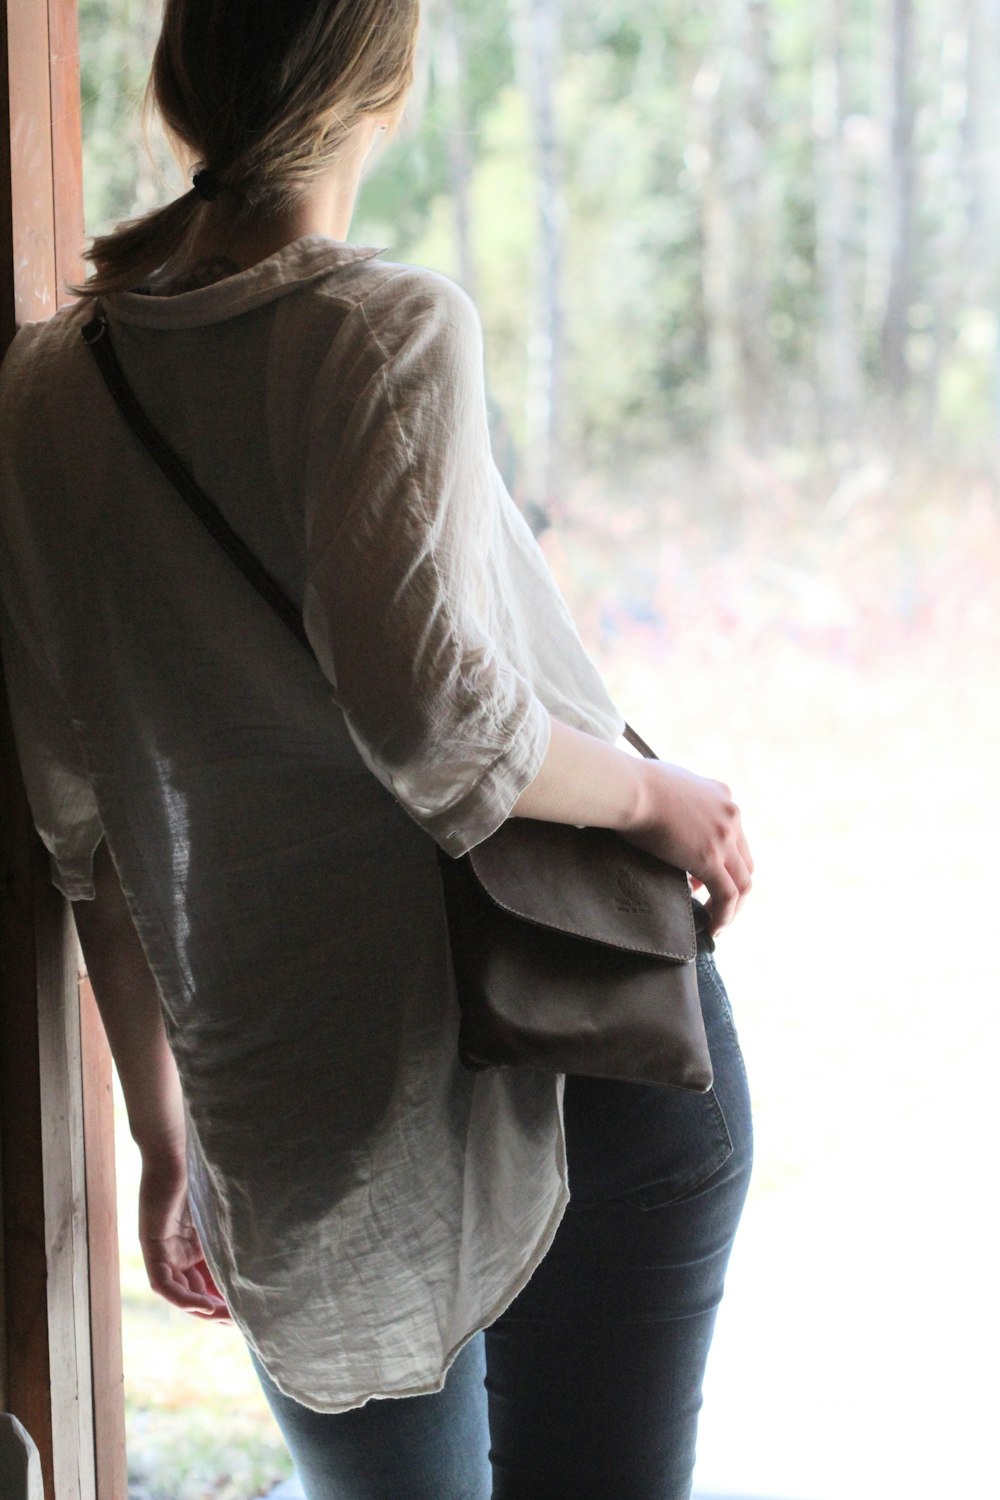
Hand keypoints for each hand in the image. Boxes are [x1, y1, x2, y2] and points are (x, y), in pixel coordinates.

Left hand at [138, 1146, 230, 1320]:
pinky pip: (163, 1283)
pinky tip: (202, 1306)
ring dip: (200, 1308)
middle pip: (194, 1290)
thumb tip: (276, 1248)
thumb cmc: (205, 1171)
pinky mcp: (152, 1245)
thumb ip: (235, 1233)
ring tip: (224, 1317)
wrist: (177, 1148)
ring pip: (179, 1291)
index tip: (247, 1310)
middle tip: (239, 1321)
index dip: (224, 1298)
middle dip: (215, 1309)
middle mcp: (177, 1250)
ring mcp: (163, 1249)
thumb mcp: (224, 1212)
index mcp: (195, 1242)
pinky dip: (182, 1297)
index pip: (208, 1280)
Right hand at [625, 761, 752, 933]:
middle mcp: (731, 814)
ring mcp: (724, 837)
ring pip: (743, 881)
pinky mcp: (710, 858)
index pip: (733, 834)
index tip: (700, 880)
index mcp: (721, 795)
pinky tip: (714, 928)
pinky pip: (728, 895)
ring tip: (718, 923)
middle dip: (733, 885)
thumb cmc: (634, 785)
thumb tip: (660, 815)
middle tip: (714, 904)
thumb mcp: (667, 785)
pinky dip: (725, 915)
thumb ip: (676, 801)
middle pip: (745, 860)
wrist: (630, 789)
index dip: (722, 861)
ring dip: (734, 907)